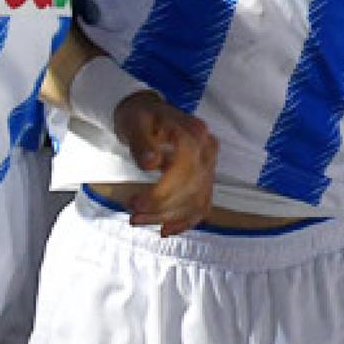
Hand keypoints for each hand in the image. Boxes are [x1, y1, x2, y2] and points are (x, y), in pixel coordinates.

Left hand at [113, 92, 217, 235]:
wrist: (149, 114)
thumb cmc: (141, 117)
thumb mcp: (135, 124)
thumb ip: (142, 143)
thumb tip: (150, 163)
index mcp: (192, 133)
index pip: (184, 169)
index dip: (161, 192)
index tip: (134, 203)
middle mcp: (207, 149)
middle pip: (192, 188)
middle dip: (162, 208)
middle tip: (133, 217)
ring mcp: (210, 164)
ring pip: (197, 200)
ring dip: (169, 217)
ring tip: (140, 221)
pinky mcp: (206, 177)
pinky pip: (202, 204)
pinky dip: (186, 220)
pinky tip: (167, 230)